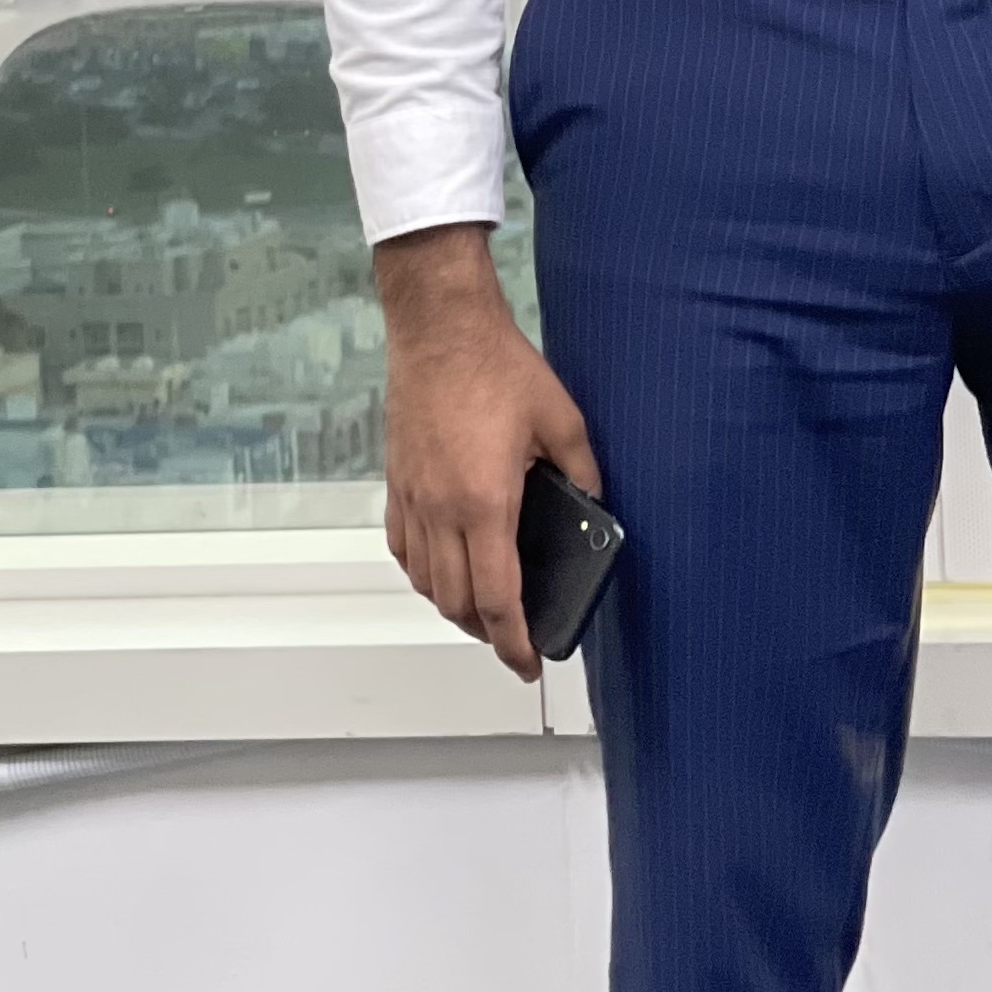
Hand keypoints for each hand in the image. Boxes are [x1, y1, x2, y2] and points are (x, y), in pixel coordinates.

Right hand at [374, 223, 601, 683]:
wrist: (440, 327)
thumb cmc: (495, 365)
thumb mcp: (562, 419)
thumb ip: (583, 471)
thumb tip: (594, 506)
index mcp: (485, 502)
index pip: (496, 598)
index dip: (513, 642)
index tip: (527, 664)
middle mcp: (442, 510)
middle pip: (456, 602)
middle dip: (487, 632)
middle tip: (514, 637)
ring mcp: (413, 498)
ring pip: (425, 581)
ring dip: (453, 607)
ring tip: (483, 609)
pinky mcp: (396, 482)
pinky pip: (401, 548)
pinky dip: (421, 572)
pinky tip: (441, 569)